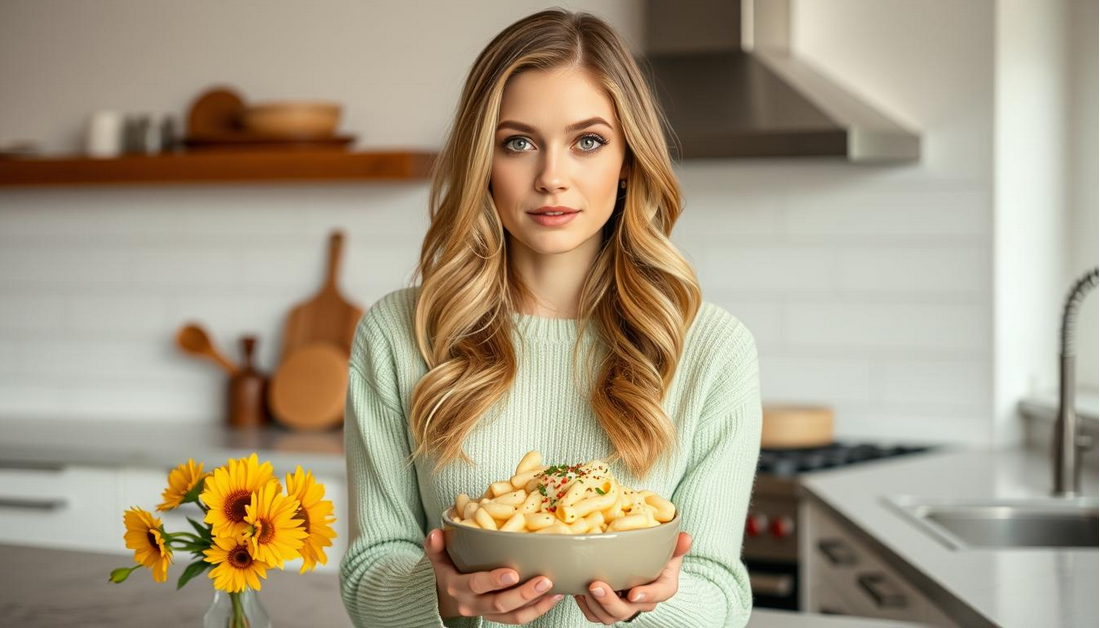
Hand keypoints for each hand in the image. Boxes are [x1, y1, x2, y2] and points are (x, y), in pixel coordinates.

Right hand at [424, 528, 564, 623]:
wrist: (446, 598)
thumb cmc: (447, 571)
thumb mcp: (438, 558)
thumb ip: (435, 546)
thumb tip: (435, 533)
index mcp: (457, 587)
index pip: (476, 585)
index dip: (493, 580)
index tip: (513, 572)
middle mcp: (472, 604)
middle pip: (499, 604)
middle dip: (523, 593)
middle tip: (544, 580)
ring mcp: (487, 613)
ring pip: (513, 615)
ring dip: (536, 603)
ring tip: (555, 588)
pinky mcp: (500, 617)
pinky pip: (520, 618)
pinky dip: (539, 609)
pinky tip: (555, 595)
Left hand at [574, 532, 691, 623]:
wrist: (645, 564)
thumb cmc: (658, 555)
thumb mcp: (670, 548)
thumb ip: (677, 545)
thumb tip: (686, 538)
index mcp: (662, 587)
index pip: (659, 595)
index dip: (647, 595)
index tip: (633, 592)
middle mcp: (643, 601)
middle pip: (627, 611)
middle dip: (609, 601)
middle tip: (596, 584)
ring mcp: (624, 606)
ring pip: (608, 616)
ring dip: (594, 603)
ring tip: (583, 586)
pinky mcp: (608, 608)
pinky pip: (595, 615)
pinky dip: (585, 605)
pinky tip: (578, 589)